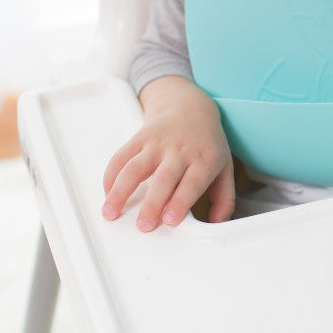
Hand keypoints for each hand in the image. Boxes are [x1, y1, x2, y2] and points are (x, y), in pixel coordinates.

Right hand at [102, 76, 234, 231]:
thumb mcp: (224, 168)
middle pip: (163, 178)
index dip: (180, 202)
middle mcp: (180, 151)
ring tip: (111, 212)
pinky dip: (111, 175)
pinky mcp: (140, 138)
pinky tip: (108, 192)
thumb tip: (219, 223)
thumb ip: (224, 198)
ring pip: (136, 167)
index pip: (192, 183)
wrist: (191, 107)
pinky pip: (121, 156)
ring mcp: (158, 143)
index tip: (170, 220)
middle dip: (152, 203)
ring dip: (121, 191)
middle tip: (143, 225)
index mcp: (204, 160)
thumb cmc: (207, 145)